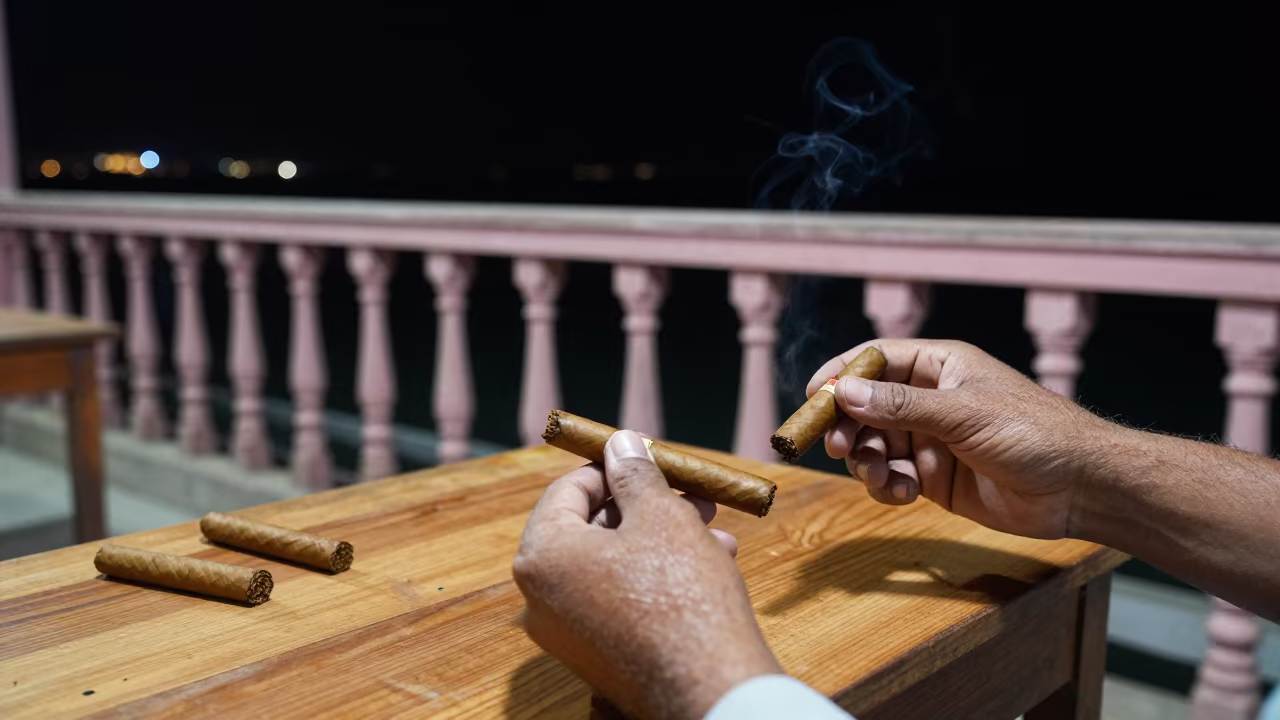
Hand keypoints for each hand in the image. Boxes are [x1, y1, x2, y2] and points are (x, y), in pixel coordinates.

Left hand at [513, 430, 781, 719]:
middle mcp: (540, 599)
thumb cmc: (681, 595)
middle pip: (592, 528)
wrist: (710, 690)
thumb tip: (619, 443)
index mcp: (541, 557)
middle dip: (647, 506)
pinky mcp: (596, 657)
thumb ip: (635, 474)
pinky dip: (658, 579)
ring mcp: (566, 634)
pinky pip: (620, 600)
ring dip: (664, 540)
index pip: (567, 490)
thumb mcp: (662, 516)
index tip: (651, 457)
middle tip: (692, 493)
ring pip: (614, 565)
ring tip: (716, 532)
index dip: (612, 466)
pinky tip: (710, 566)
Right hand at [808, 339, 1110, 538]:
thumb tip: (845, 392)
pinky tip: (904, 493)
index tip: (814, 395)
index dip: (842, 374)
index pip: (877, 359)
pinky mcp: (935, 478)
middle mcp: (931, 400)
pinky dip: (888, 486)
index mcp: (940, 367)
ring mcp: (931, 440)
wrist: (1079, 488)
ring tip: (880, 476)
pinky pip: (893, 477)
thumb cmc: (1034, 434)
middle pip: (866, 405)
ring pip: (875, 444)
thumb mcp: (963, 414)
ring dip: (866, 461)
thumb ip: (902, 405)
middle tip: (836, 446)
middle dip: (847, 425)